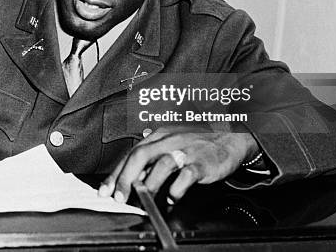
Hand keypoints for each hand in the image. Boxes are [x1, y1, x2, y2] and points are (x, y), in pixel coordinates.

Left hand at [99, 128, 258, 202]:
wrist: (230, 138)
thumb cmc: (196, 145)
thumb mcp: (171, 146)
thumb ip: (151, 162)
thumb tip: (129, 180)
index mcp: (159, 136)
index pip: (131, 153)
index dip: (116, 173)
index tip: (106, 190)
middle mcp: (170, 140)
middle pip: (141, 155)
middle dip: (126, 178)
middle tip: (119, 197)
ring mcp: (187, 150)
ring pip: (163, 163)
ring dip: (149, 183)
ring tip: (143, 199)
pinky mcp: (203, 162)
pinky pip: (188, 174)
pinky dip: (178, 187)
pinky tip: (173, 197)